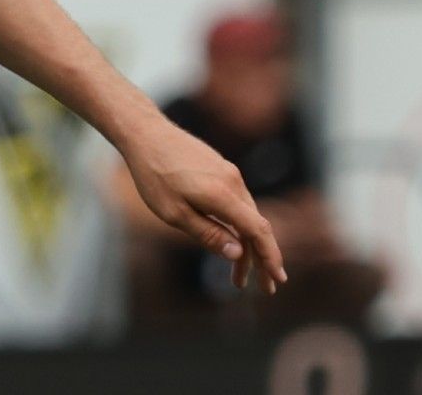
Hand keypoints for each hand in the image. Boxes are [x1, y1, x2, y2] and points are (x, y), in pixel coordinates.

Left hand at [119, 119, 287, 294]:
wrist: (145, 133)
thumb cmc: (154, 174)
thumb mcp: (174, 213)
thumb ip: (207, 233)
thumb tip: (238, 254)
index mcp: (223, 195)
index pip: (257, 231)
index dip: (270, 257)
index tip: (276, 280)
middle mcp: (233, 183)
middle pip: (256, 227)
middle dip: (261, 259)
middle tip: (263, 288)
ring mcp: (229, 173)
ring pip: (246, 215)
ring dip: (246, 245)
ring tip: (238, 275)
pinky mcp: (221, 169)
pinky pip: (238, 203)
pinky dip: (238, 225)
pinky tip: (231, 241)